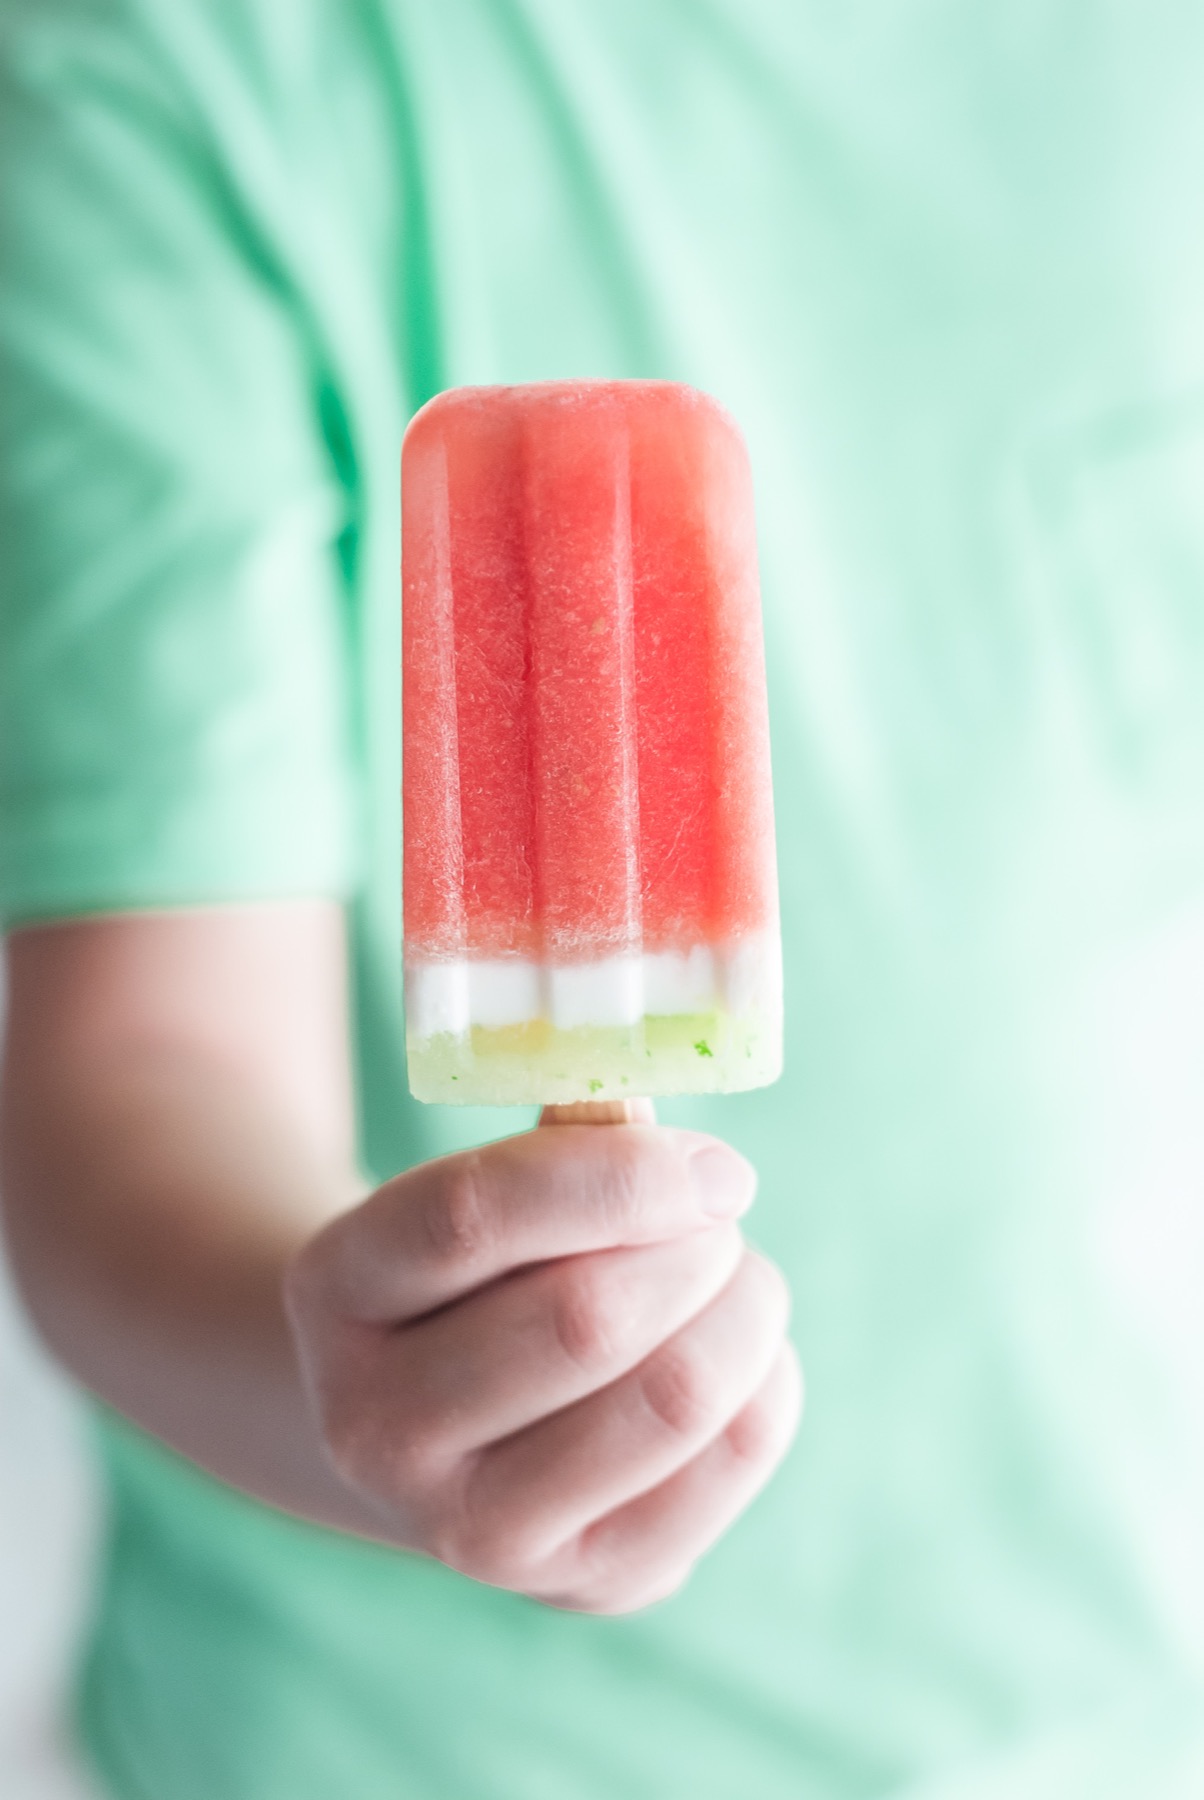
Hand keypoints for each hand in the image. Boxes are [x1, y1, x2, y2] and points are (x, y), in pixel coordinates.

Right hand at [284, 1120, 800, 1612]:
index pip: (470, 1219)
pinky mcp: (581, 1583)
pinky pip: (731, 1463)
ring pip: (672, 1397)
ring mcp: (471, 1532)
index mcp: (335, 1290)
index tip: (712, 1165)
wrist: (431, 1421)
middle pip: (587, 1320)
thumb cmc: (483, 1270)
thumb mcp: (482, 1188)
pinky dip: (768, 1381)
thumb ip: (571, 1145)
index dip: (615, 1177)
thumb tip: (692, 1159)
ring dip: (744, 1308)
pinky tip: (738, 1354)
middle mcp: (376, 1429)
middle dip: (694, 1246)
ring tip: (733, 1278)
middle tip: (719, 1216)